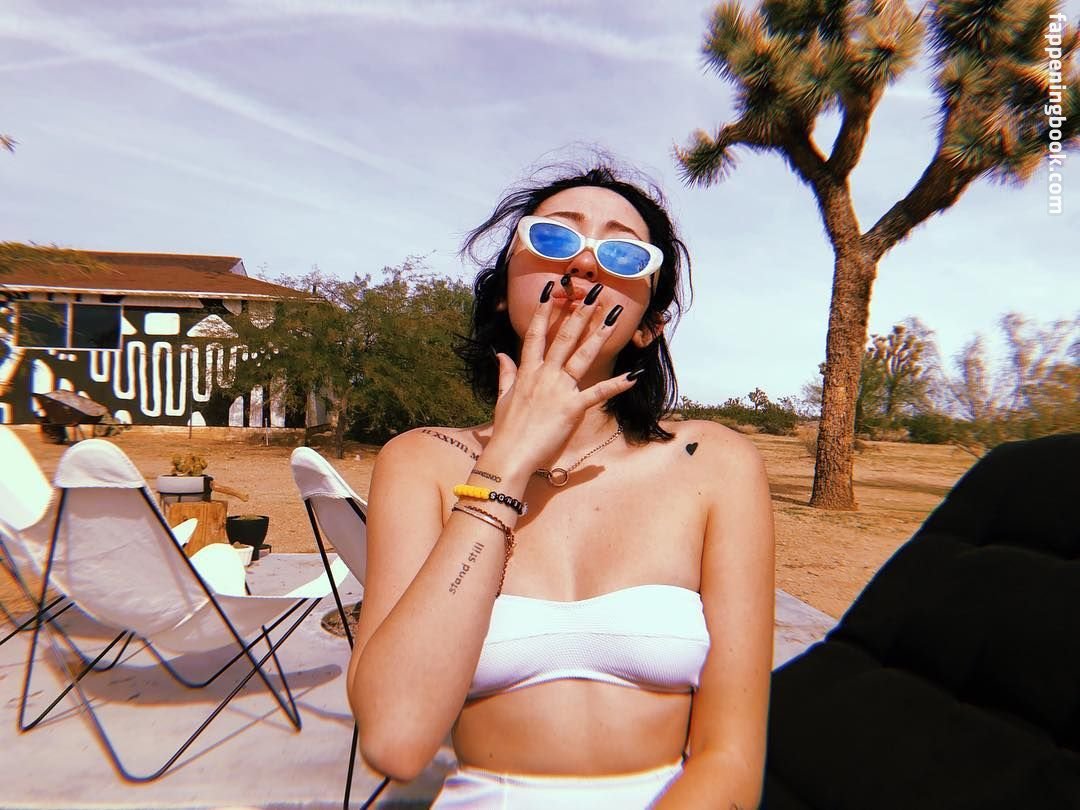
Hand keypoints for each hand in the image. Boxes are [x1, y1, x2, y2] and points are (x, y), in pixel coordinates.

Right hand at [486, 281, 636, 474]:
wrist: (510, 455)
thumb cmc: (507, 430)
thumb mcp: (503, 398)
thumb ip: (505, 373)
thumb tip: (500, 354)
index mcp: (528, 372)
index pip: (536, 335)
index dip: (544, 311)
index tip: (551, 291)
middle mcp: (544, 375)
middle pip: (564, 338)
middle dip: (579, 313)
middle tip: (594, 293)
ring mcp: (559, 390)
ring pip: (582, 356)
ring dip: (599, 335)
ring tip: (613, 316)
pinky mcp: (572, 408)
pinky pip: (598, 393)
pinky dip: (617, 384)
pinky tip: (633, 375)